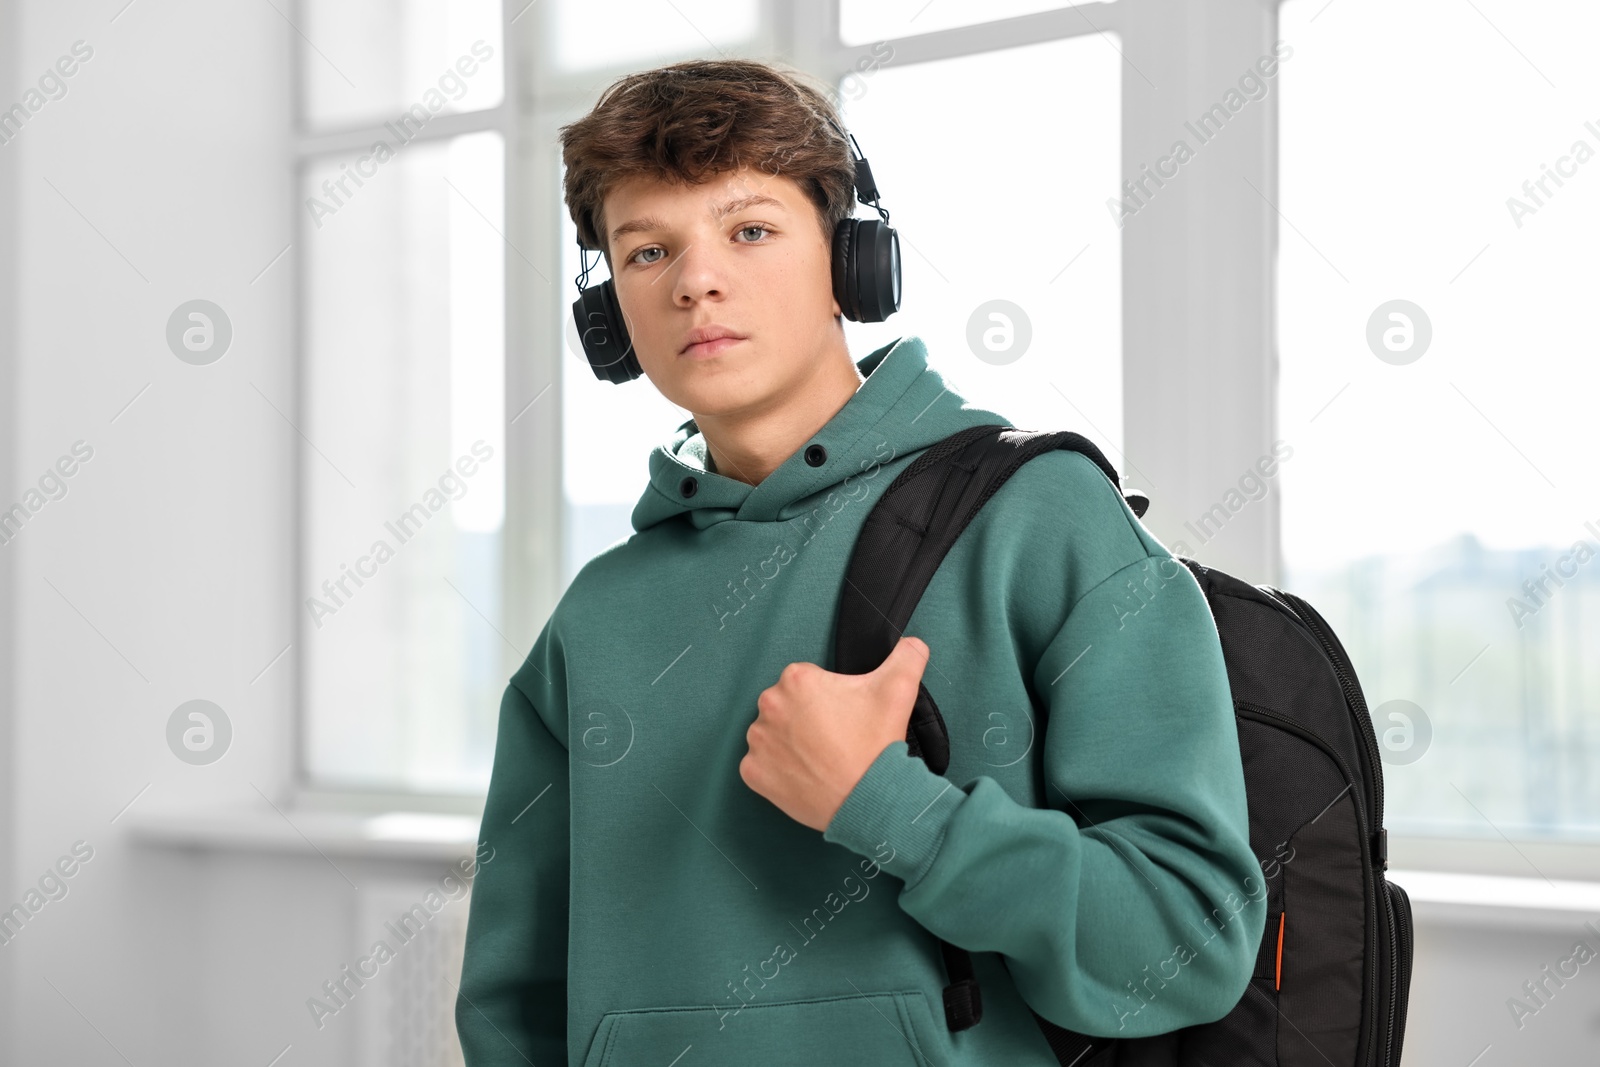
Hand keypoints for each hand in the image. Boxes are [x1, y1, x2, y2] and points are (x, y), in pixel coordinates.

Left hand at [740, 635, 930, 831]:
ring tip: (820, 758)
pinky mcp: (752, 772)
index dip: (827, 699)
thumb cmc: (876, 745)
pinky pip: (760, 764)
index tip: (842, 716)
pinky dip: (778, 770)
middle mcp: (769, 706)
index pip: (806, 681)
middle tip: (834, 738)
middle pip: (786, 706)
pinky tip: (803, 774)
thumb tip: (912, 643)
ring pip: (772, 734)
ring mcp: (758, 742)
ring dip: (790, 743)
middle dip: (806, 718)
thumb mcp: (899, 689)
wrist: (868, 800)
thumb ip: (906, 656)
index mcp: (796, 679)